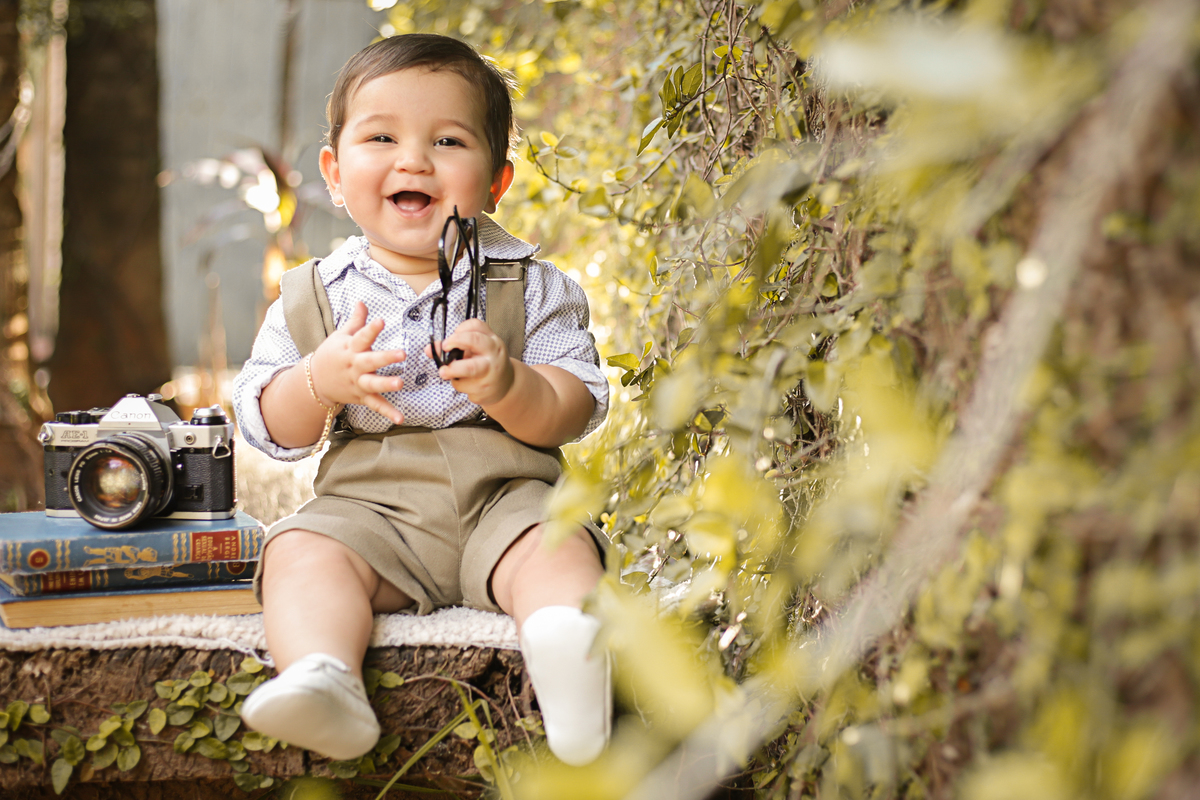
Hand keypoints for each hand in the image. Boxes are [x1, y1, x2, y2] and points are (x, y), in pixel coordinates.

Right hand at [309, 301, 406, 423]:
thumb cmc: (332, 354)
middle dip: (385, 358)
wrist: (315, 381)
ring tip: (400, 383)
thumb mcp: (341, 336)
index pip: (361, 336)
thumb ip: (355, 321)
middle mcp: (354, 366)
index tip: (381, 321)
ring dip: (386, 384)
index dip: (371, 329)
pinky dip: (388, 413)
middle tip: (402, 353)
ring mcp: (358, 383)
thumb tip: (362, 302)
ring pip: (372, 384)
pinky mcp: (361, 397)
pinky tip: (400, 418)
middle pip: (370, 361)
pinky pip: (376, 405)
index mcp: (350, 348)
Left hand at [428, 318, 513, 406]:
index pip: (475, 326)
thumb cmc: (486, 362)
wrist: (505, 385)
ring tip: (447, 373)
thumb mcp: (475, 349)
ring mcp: (490, 374)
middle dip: (455, 346)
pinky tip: (466, 383)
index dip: (458, 331)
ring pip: (467, 369)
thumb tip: (430, 349)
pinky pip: (464, 387)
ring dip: (452, 372)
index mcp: (492, 341)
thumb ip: (454, 345)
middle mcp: (494, 356)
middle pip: (474, 343)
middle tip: (443, 352)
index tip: (448, 341)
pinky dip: (459, 385)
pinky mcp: (484, 391)